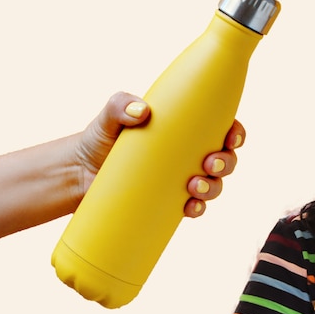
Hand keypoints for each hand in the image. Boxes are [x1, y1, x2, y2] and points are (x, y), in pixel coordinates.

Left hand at [76, 91, 245, 217]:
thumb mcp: (109, 117)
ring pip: (215, 185)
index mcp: (184, 131)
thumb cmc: (99, 140)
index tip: (230, 137)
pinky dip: (198, 208)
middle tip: (209, 163)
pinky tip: (190, 207)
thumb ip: (120, 105)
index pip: (221, 129)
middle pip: (225, 159)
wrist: (79, 174)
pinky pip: (196, 207)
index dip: (235, 134)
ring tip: (194, 186)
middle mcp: (188, 156)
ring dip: (213, 187)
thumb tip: (140, 110)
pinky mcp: (170, 203)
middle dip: (226, 163)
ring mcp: (181, 181)